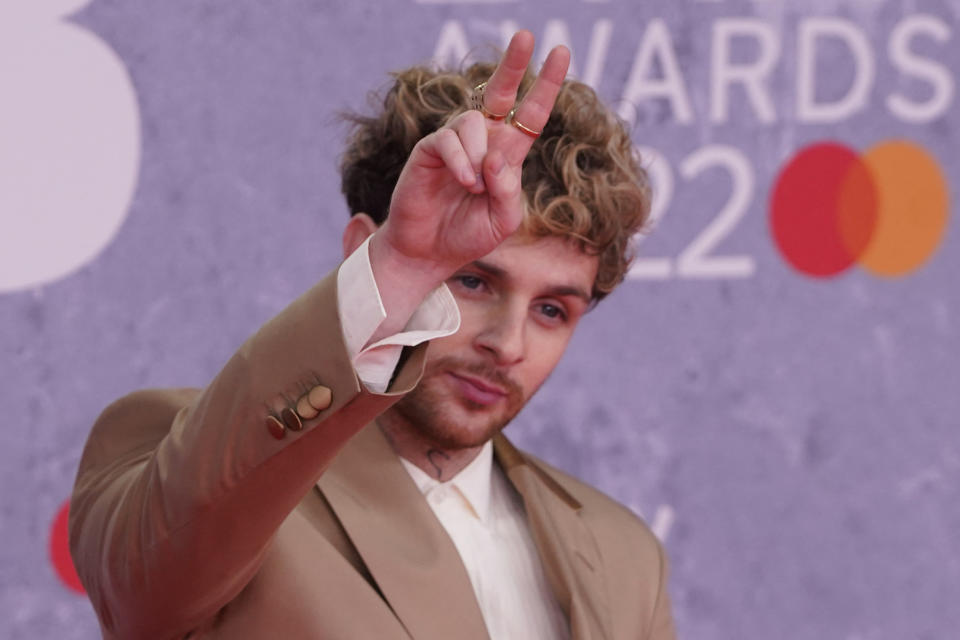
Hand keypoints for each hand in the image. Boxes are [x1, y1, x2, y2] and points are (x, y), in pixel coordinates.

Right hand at [372, 30, 570, 283]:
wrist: (429, 253)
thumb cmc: (467, 236)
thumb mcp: (503, 220)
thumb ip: (508, 191)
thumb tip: (497, 158)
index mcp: (506, 155)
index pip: (530, 114)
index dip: (546, 85)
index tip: (560, 52)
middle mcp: (481, 142)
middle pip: (500, 93)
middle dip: (513, 64)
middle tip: (526, 35)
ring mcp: (454, 143)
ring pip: (474, 121)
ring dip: (480, 156)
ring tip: (473, 188)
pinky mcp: (429, 151)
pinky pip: (450, 140)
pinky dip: (462, 162)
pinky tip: (464, 183)